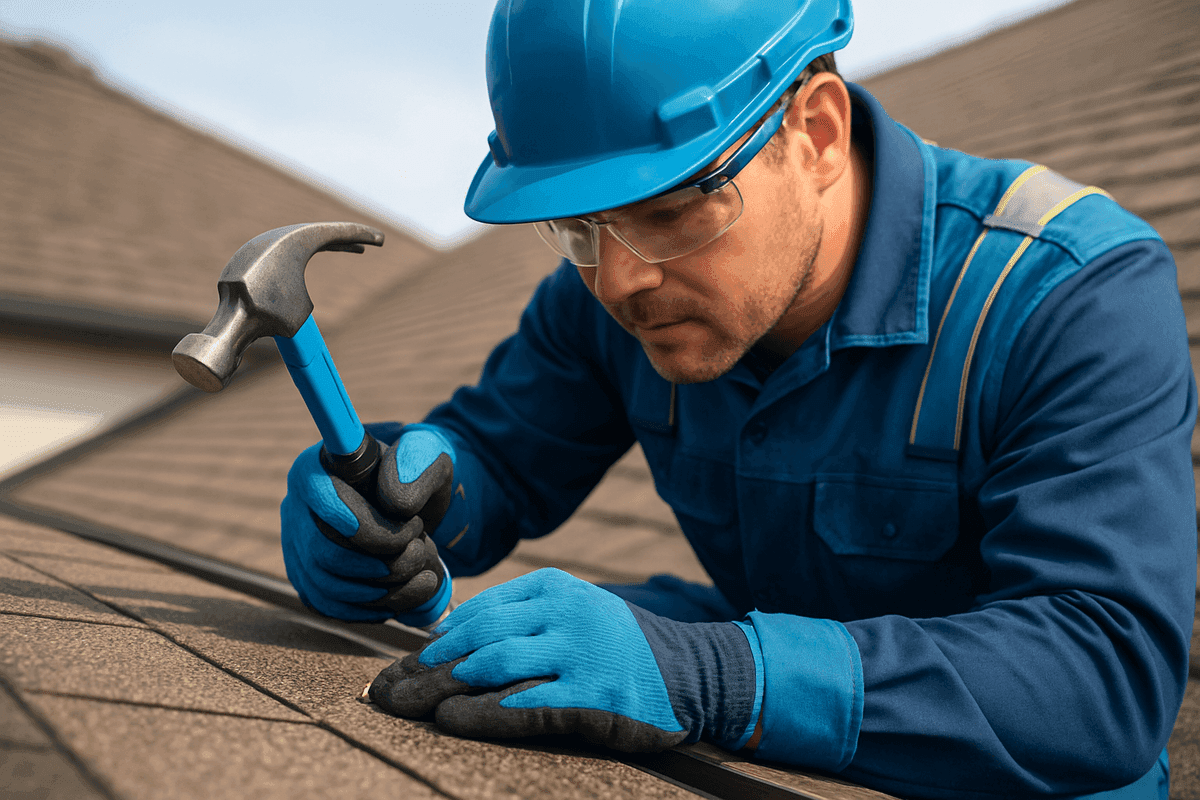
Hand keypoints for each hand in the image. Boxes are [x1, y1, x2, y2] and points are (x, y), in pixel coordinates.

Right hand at [280, 423, 455, 624]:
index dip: (356, 522)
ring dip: (381, 588)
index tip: (401, 537)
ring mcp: (297, 545)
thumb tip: (394, 503)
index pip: (320, 497)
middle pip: (324, 552)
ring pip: (327, 585)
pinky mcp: (307, 576)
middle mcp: (296, 507)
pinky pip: (328, 604)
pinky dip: (369, 607)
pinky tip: (402, 594)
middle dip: (382, 562)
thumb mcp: (427, 453)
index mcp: (316, 466)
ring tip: (421, 570)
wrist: (412, 498)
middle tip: (421, 549)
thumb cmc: (415, 470)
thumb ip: (415, 463)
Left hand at [368, 568, 761, 751]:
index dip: (434, 641)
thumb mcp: (573, 611)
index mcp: (555, 588)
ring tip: (407, 705)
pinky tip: (452, 719)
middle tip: (385, 691)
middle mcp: (566, 613)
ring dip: (443, 687)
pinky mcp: (596, 696)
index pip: (479, 610)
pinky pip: (528, 704)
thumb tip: (447, 633)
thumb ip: (519, 616)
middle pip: (478, 638)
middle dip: (425, 667)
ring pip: (495, 666)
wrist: (692, 672)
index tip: (400, 666)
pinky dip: (485, 712)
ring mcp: (582, 653)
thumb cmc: (618, 644)